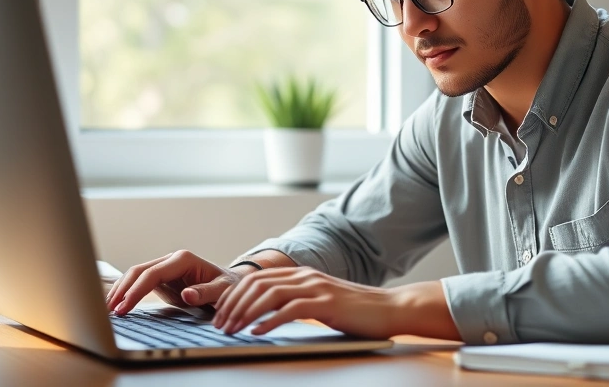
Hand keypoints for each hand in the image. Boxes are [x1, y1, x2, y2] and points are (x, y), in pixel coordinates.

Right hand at [105, 250, 249, 314]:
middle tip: (111, 310)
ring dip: (121, 290)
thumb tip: (187, 295)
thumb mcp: (223, 290)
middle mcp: (171, 260)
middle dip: (123, 289)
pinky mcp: (162, 278)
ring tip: (107, 308)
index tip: (125, 307)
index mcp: (183, 259)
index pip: (152, 273)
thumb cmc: (229, 286)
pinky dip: (127, 291)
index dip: (136, 290)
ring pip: (135, 274)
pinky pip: (139, 282)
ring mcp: (165, 267)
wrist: (232, 283)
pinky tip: (117, 303)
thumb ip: (206, 293)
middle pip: (139, 271)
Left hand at [210, 267, 461, 341]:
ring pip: (269, 295)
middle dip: (233, 305)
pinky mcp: (326, 303)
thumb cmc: (355, 311)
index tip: (221, 314)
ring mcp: (316, 288)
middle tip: (219, 325)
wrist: (389, 308)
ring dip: (245, 314)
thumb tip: (266, 317)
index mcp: (301, 275)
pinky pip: (290, 309)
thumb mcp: (320, 302)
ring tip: (232, 330)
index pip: (257, 279)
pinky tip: (257, 333)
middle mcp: (305, 276)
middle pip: (257, 284)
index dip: (234, 295)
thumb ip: (296, 303)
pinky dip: (269, 321)